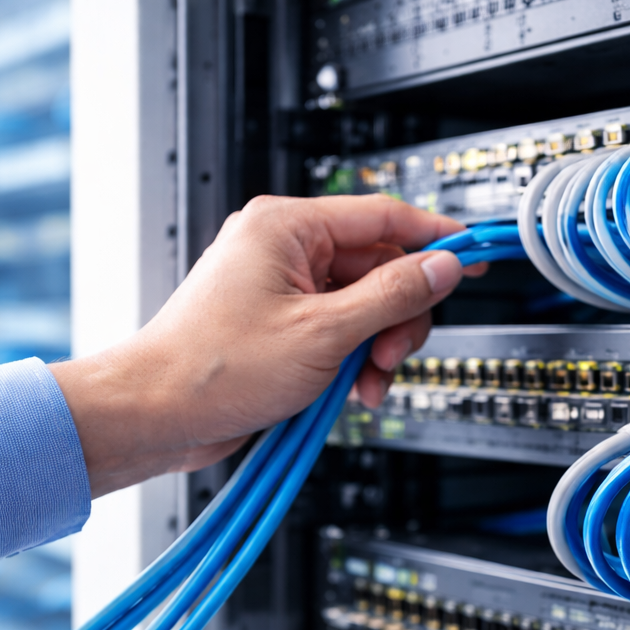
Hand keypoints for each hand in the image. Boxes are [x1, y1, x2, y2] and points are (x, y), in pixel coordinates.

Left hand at [50, 194, 478, 495]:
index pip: (384, 215)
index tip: (475, 254)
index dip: (435, 238)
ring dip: (377, 348)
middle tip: (391, 354)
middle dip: (397, 318)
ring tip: (364, 381)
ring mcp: (282, 289)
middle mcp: (284, 250)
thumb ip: (393, 295)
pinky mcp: (280, 325)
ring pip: (365, 306)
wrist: (155, 414)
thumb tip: (442, 267)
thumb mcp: (324, 332)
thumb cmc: (211, 368)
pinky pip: (339, 331)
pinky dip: (353, 361)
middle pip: (380, 268)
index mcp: (286, 227)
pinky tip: (348, 390)